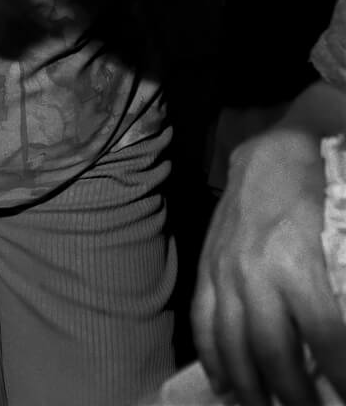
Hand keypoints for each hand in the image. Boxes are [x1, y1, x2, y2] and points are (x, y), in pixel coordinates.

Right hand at [192, 126, 345, 405]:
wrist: (272, 153)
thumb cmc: (320, 191)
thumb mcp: (342, 237)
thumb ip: (342, 283)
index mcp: (296, 264)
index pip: (327, 338)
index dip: (341, 376)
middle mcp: (254, 273)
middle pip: (273, 351)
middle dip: (294, 393)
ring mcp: (223, 270)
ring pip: (230, 342)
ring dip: (249, 385)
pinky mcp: (206, 265)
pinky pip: (202, 318)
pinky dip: (210, 356)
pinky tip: (222, 383)